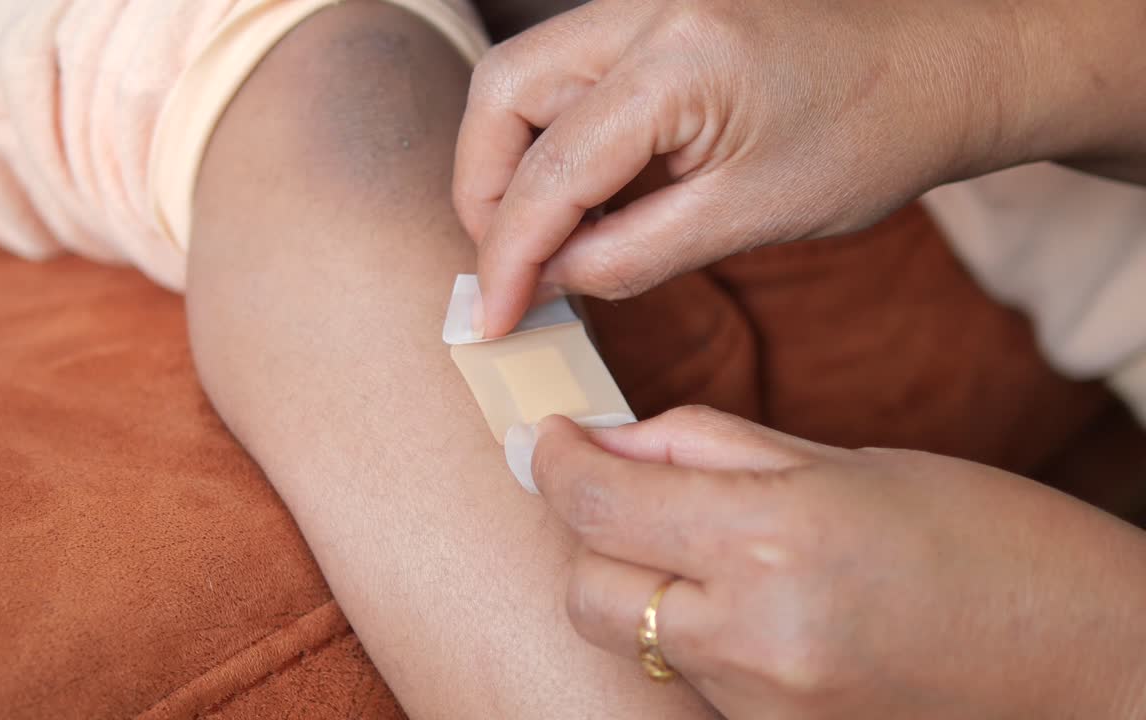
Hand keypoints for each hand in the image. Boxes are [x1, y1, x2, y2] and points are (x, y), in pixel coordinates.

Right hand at [454, 0, 1071, 336]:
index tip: (489, 320)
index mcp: (679, 59)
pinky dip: (553, 142)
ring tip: (540, 245)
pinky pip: (567, 76)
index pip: (550, 167)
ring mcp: (645, 2)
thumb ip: (631, 254)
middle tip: (507, 274)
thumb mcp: (750, 216)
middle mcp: (644, 9)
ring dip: (513, 166)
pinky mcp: (652, 15)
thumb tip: (545, 282)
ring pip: (525, 79)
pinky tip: (577, 201)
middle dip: (486, 192)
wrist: (940, 66)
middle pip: (504, 93)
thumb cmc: (872, 136)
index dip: (507, 254)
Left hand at [511, 408, 1145, 717]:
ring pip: (631, 637)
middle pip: (585, 587)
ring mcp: (761, 706)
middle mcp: (755, 636)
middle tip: (622, 488)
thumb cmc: (987, 538)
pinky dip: (691, 633)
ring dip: (639, 583)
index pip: (600, 501)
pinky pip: (690, 678)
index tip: (548, 435)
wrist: (1088, 665)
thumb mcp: (848, 461)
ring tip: (711, 546)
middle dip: (585, 531)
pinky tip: (752, 603)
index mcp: (776, 538)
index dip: (553, 458)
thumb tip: (608, 439)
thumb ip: (710, 447)